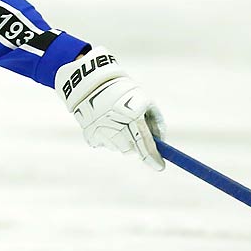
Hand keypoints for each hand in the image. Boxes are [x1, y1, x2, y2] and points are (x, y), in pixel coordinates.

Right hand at [54, 46, 165, 169]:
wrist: (90, 84)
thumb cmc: (124, 92)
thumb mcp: (145, 100)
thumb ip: (156, 121)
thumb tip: (160, 140)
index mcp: (133, 117)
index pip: (146, 145)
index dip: (153, 158)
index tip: (160, 166)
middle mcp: (117, 128)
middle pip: (131, 151)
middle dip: (135, 145)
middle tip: (133, 132)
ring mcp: (102, 133)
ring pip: (117, 147)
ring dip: (120, 140)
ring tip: (115, 121)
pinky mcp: (90, 135)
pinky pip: (103, 143)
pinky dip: (106, 137)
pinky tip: (104, 122)